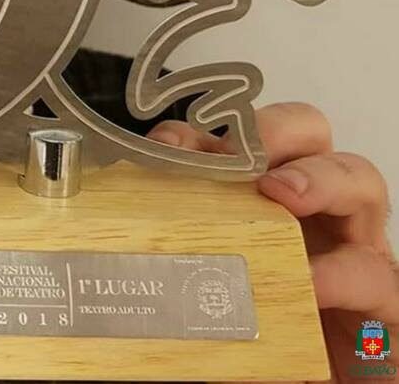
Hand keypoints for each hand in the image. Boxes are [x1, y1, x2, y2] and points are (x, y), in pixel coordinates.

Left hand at [148, 103, 397, 381]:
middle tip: (245, 155)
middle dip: (276, 130)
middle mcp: (310, 213)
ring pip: (359, 180)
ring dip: (319, 177)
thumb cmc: (250, 337)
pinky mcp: (382, 304)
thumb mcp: (204, 281)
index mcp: (260, 201)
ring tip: (281, 194)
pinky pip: (375, 274)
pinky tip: (310, 282)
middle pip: (308, 135)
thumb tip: (117, 224)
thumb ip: (178, 243)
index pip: (235, 141)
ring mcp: (352, 250)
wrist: (298, 379)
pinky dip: (343, 272)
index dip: (202, 133)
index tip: (167, 146)